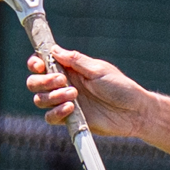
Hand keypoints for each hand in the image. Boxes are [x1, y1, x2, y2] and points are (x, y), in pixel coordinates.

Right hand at [25, 48, 145, 135]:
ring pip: (40, 99)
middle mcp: (63, 85)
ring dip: (52, 96)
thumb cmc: (120, 87)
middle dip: (43, 81)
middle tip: (62, 80)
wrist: (134, 111)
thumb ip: (75, 60)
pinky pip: (50, 117)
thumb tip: (53, 49)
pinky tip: (71, 108)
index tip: (39, 64)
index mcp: (70, 70)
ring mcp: (65, 102)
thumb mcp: (98, 70)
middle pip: (35, 82)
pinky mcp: (70, 119)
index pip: (42, 64)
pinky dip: (56, 112)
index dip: (35, 63)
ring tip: (74, 94)